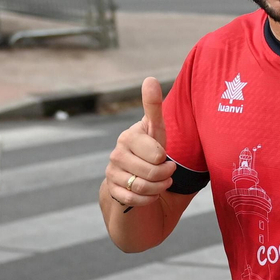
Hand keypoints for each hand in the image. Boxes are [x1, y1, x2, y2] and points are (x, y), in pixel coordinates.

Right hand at [104, 77, 174, 209]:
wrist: (137, 172)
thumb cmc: (150, 148)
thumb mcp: (156, 129)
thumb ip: (153, 106)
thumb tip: (150, 78)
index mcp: (127, 138)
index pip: (155, 155)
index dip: (165, 159)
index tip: (165, 157)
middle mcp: (116, 155)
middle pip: (150, 173)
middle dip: (165, 176)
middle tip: (168, 173)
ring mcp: (112, 173)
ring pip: (142, 188)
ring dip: (159, 188)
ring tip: (161, 183)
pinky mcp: (112, 191)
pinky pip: (133, 200)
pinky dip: (148, 200)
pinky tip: (151, 194)